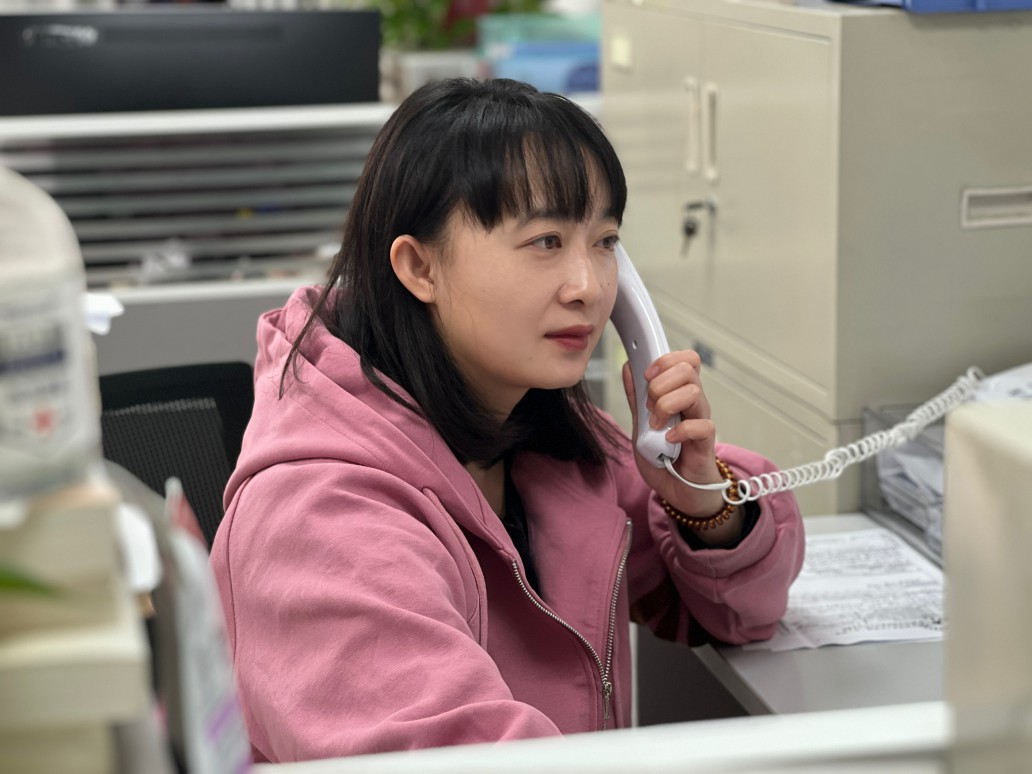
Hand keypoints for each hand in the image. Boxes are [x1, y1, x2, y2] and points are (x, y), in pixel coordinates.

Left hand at [622, 351, 743, 542]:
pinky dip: (679, 431)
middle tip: (650, 407)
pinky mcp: (706, 442)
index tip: (647, 376)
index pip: (686, 359)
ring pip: (694, 392)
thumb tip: (628, 367)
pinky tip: (668, 440)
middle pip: (688, 369)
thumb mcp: (641, 424)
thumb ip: (636, 398)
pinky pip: (701, 425)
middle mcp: (694, 403)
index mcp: (680, 394)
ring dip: (666, 406)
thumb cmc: (664, 458)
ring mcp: (701, 420)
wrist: (677, 491)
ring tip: (656, 425)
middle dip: (661, 383)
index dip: (666, 360)